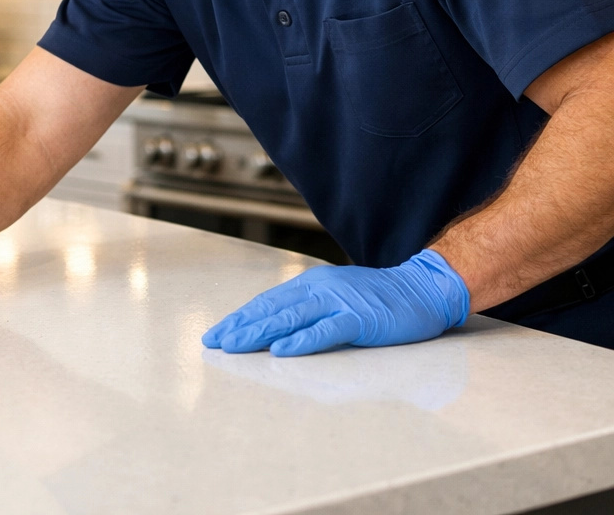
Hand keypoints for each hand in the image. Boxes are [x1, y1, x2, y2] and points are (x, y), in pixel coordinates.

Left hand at [202, 249, 468, 356]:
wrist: (421, 288)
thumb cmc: (376, 298)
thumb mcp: (335, 296)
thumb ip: (308, 307)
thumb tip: (276, 326)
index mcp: (311, 284)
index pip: (267, 302)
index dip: (241, 317)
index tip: (217, 332)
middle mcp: (319, 289)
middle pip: (272, 309)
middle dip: (240, 326)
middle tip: (214, 341)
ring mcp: (338, 302)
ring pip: (290, 318)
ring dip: (260, 332)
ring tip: (235, 345)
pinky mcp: (359, 319)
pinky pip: (325, 331)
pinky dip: (302, 341)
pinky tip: (282, 350)